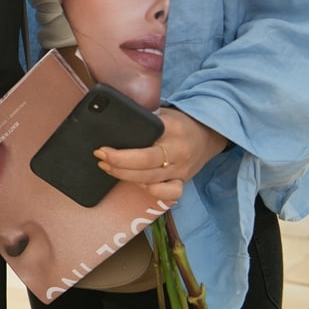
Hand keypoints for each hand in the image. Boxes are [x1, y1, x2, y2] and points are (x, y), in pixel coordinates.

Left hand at [93, 107, 227, 204]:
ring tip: (107, 167)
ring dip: (125, 176)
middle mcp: (178, 151)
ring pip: (152, 180)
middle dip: (118, 163)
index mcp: (172, 129)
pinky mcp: (183, 181)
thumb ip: (142, 119)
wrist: (208, 134)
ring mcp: (182, 169)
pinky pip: (169, 194)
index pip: (146, 140)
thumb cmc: (178, 122)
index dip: (122, 150)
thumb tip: (110, 120)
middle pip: (146, 163)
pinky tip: (136, 183)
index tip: (102, 148)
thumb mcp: (162, 113)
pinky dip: (151, 192)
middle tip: (100, 157)